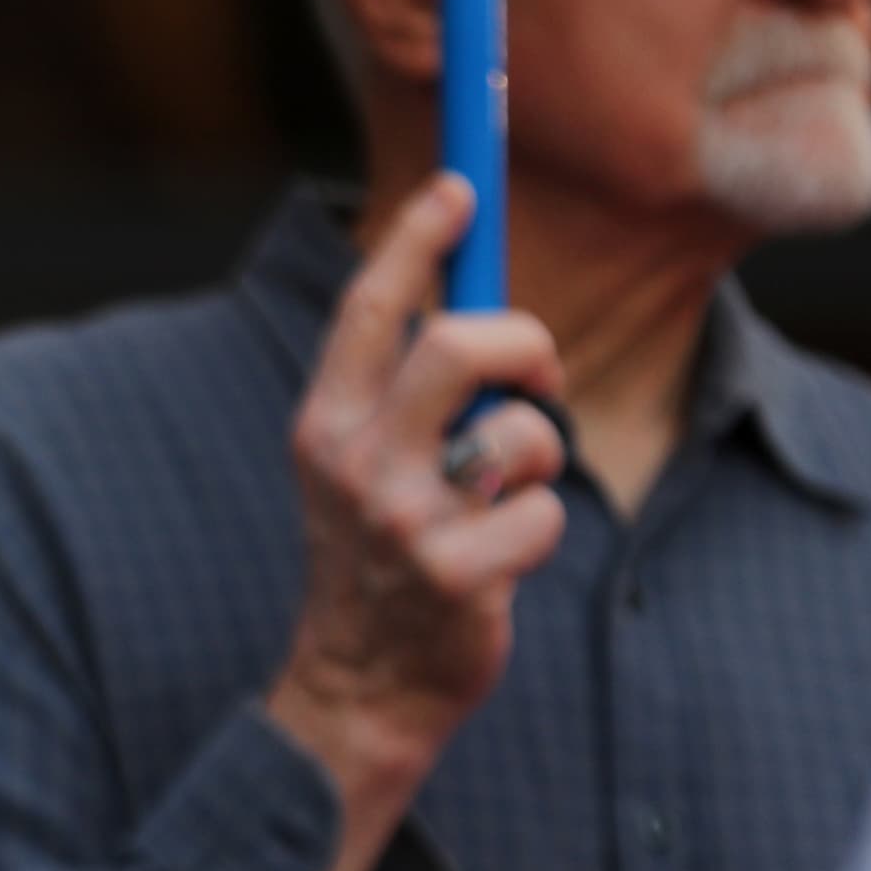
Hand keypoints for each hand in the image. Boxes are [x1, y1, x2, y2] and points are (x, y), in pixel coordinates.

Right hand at [264, 176, 568, 870]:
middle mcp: (355, 460)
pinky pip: (546, 511)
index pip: (371, 306)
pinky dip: (540, 529)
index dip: (418, 236)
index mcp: (324, 421)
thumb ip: (402, 385)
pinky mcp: (459, 577)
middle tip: (536, 371)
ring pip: (522, 430)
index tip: (461, 184)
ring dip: (539, 455)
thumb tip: (470, 293)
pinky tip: (501, 561)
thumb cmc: (383, 554)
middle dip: (524, 342)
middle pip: (461, 343)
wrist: (358, 686)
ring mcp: (406, 520)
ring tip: (504, 495)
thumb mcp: (364, 460)